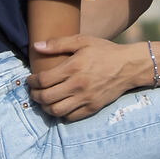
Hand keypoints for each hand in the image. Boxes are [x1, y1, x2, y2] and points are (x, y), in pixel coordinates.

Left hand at [26, 34, 146, 120]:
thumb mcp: (82, 41)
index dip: (32, 81)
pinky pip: (71, 117)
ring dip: (45, 107)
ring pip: (56, 111)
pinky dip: (61, 114)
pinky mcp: (93, 108)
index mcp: (73, 67)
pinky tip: (59, 106)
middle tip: (33, 91)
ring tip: (44, 100)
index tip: (30, 80)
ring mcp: (86, 99)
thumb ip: (58, 43)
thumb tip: (36, 46)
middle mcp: (78, 85)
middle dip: (35, 95)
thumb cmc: (104, 52)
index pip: (43, 80)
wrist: (129, 66)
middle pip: (46, 97)